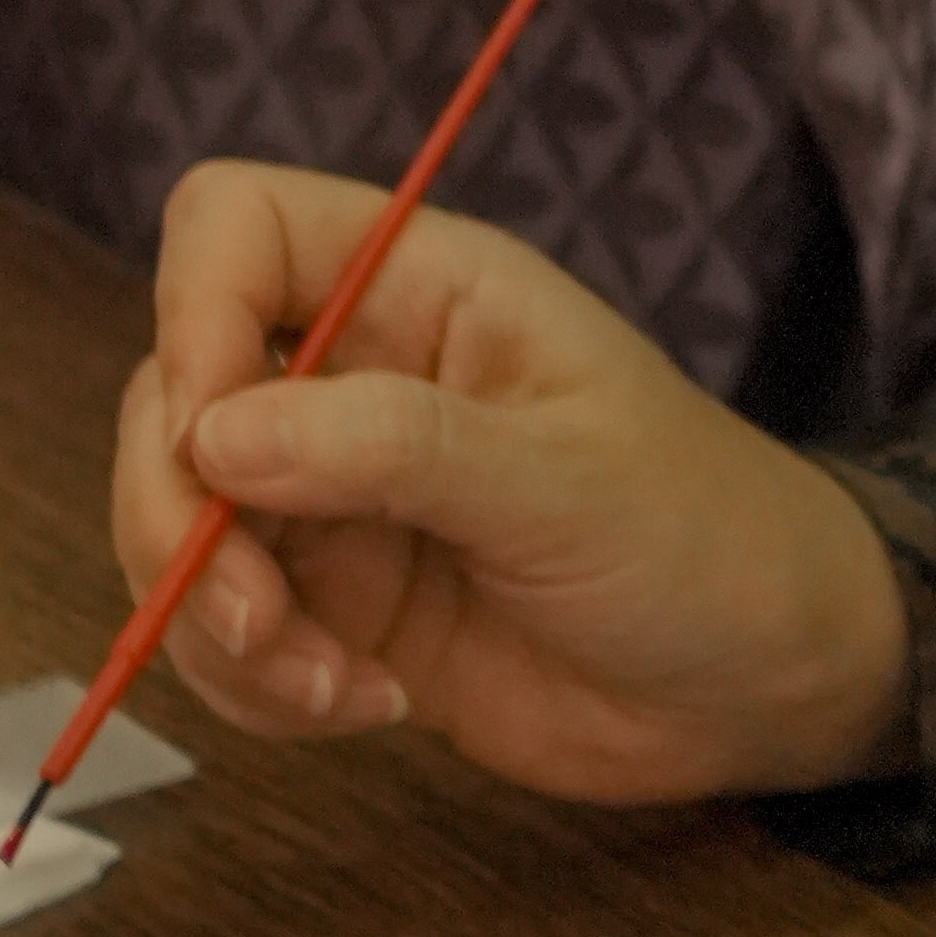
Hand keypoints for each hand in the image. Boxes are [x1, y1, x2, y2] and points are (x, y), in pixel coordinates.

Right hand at [112, 164, 915, 805]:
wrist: (765, 682)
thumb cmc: (705, 537)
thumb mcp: (565, 480)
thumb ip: (396, 448)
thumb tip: (216, 431)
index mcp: (425, 289)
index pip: (236, 229)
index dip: (190, 313)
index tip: (214, 441)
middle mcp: (356, 377)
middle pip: (170, 395)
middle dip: (177, 517)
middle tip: (256, 622)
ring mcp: (334, 495)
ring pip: (176, 526)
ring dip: (215, 624)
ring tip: (335, 688)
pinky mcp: (334, 603)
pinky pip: (220, 631)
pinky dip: (255, 684)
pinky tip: (366, 707)